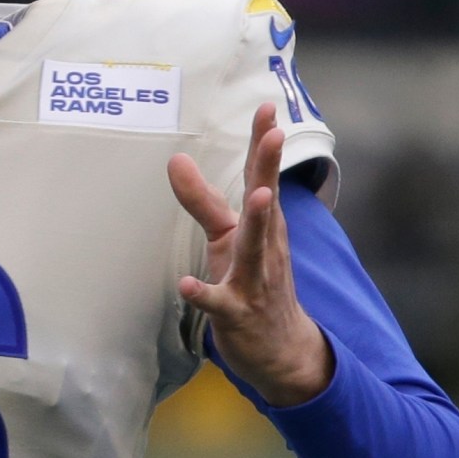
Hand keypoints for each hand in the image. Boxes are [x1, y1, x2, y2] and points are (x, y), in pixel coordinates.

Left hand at [168, 103, 334, 406]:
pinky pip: (219, 302)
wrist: (282, 350)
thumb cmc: (253, 283)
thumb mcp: (229, 238)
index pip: (263, 177)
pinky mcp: (238, 312)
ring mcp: (254, 280)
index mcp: (264, 226)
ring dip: (257, 222)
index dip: (263, 143)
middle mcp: (265, 247)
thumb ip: (203, 200)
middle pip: (267, 203)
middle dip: (269, 168)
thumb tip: (176, 159)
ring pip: (255, 248)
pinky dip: (204, 293)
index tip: (266, 107)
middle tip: (274, 133)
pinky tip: (186, 285)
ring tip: (259, 197)